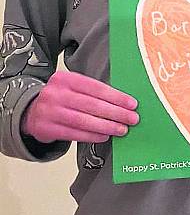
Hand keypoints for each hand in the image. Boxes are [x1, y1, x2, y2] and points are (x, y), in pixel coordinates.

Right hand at [21, 71, 138, 143]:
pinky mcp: (45, 128)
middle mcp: (55, 93)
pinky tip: (104, 136)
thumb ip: (94, 93)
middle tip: (132, 119)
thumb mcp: (74, 88)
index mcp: (65, 78)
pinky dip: (92, 136)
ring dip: (106, 126)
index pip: (96, 88)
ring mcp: (48, 111)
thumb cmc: (62, 99)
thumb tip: (124, 104)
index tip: (132, 104)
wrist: (32, 112)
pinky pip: (74, 133)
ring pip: (83, 120)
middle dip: (116, 113)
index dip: (116, 97)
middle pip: (92, 104)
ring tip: (121, 129)